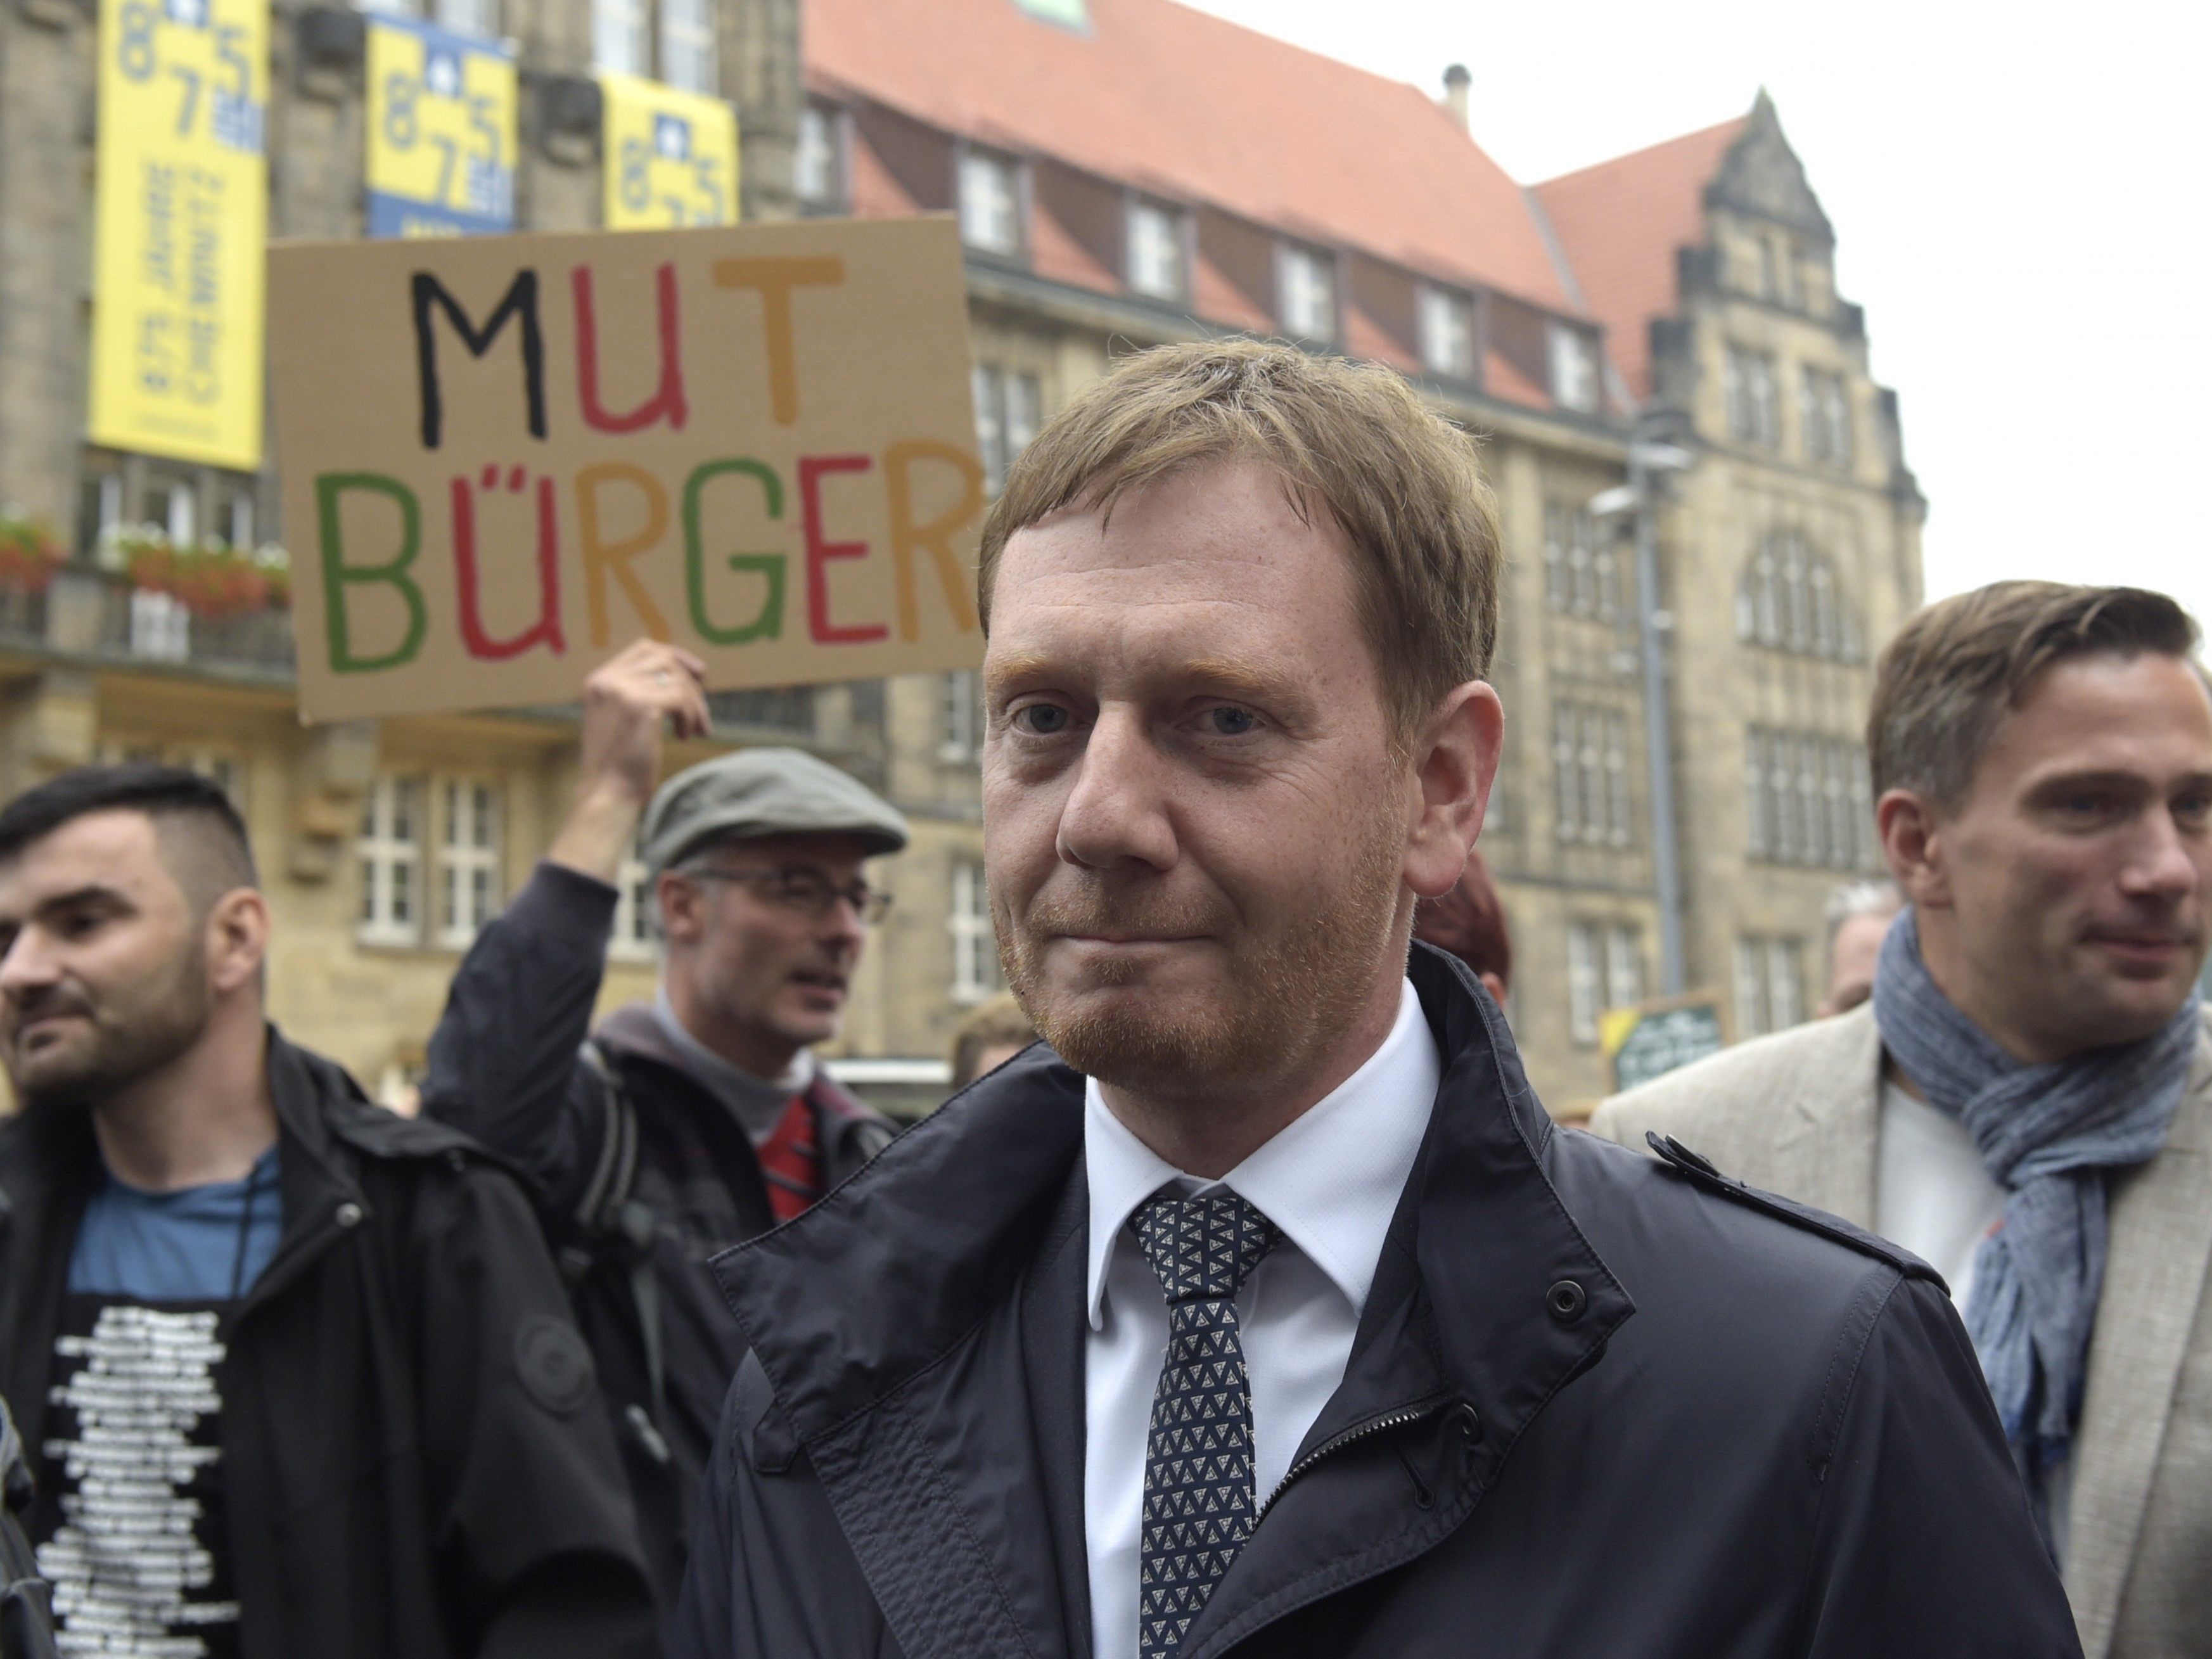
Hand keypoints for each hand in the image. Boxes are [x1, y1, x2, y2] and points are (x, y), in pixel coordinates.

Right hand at [548, 641, 708, 881]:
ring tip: (694, 730)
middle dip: (690, 682)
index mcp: (599, 681)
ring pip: (676, 678)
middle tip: (701, 712)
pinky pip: (681, 698)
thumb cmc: (620, 763)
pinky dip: (691, 716)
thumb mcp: (624, 719)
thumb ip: (642, 693)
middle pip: (664, 659)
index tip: (699, 674)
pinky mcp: (641, 706)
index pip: (644, 648)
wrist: (608, 793)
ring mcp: (622, 690)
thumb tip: (690, 674)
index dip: (676, 656)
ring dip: (694, 703)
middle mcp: (607, 680)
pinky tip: (686, 736)